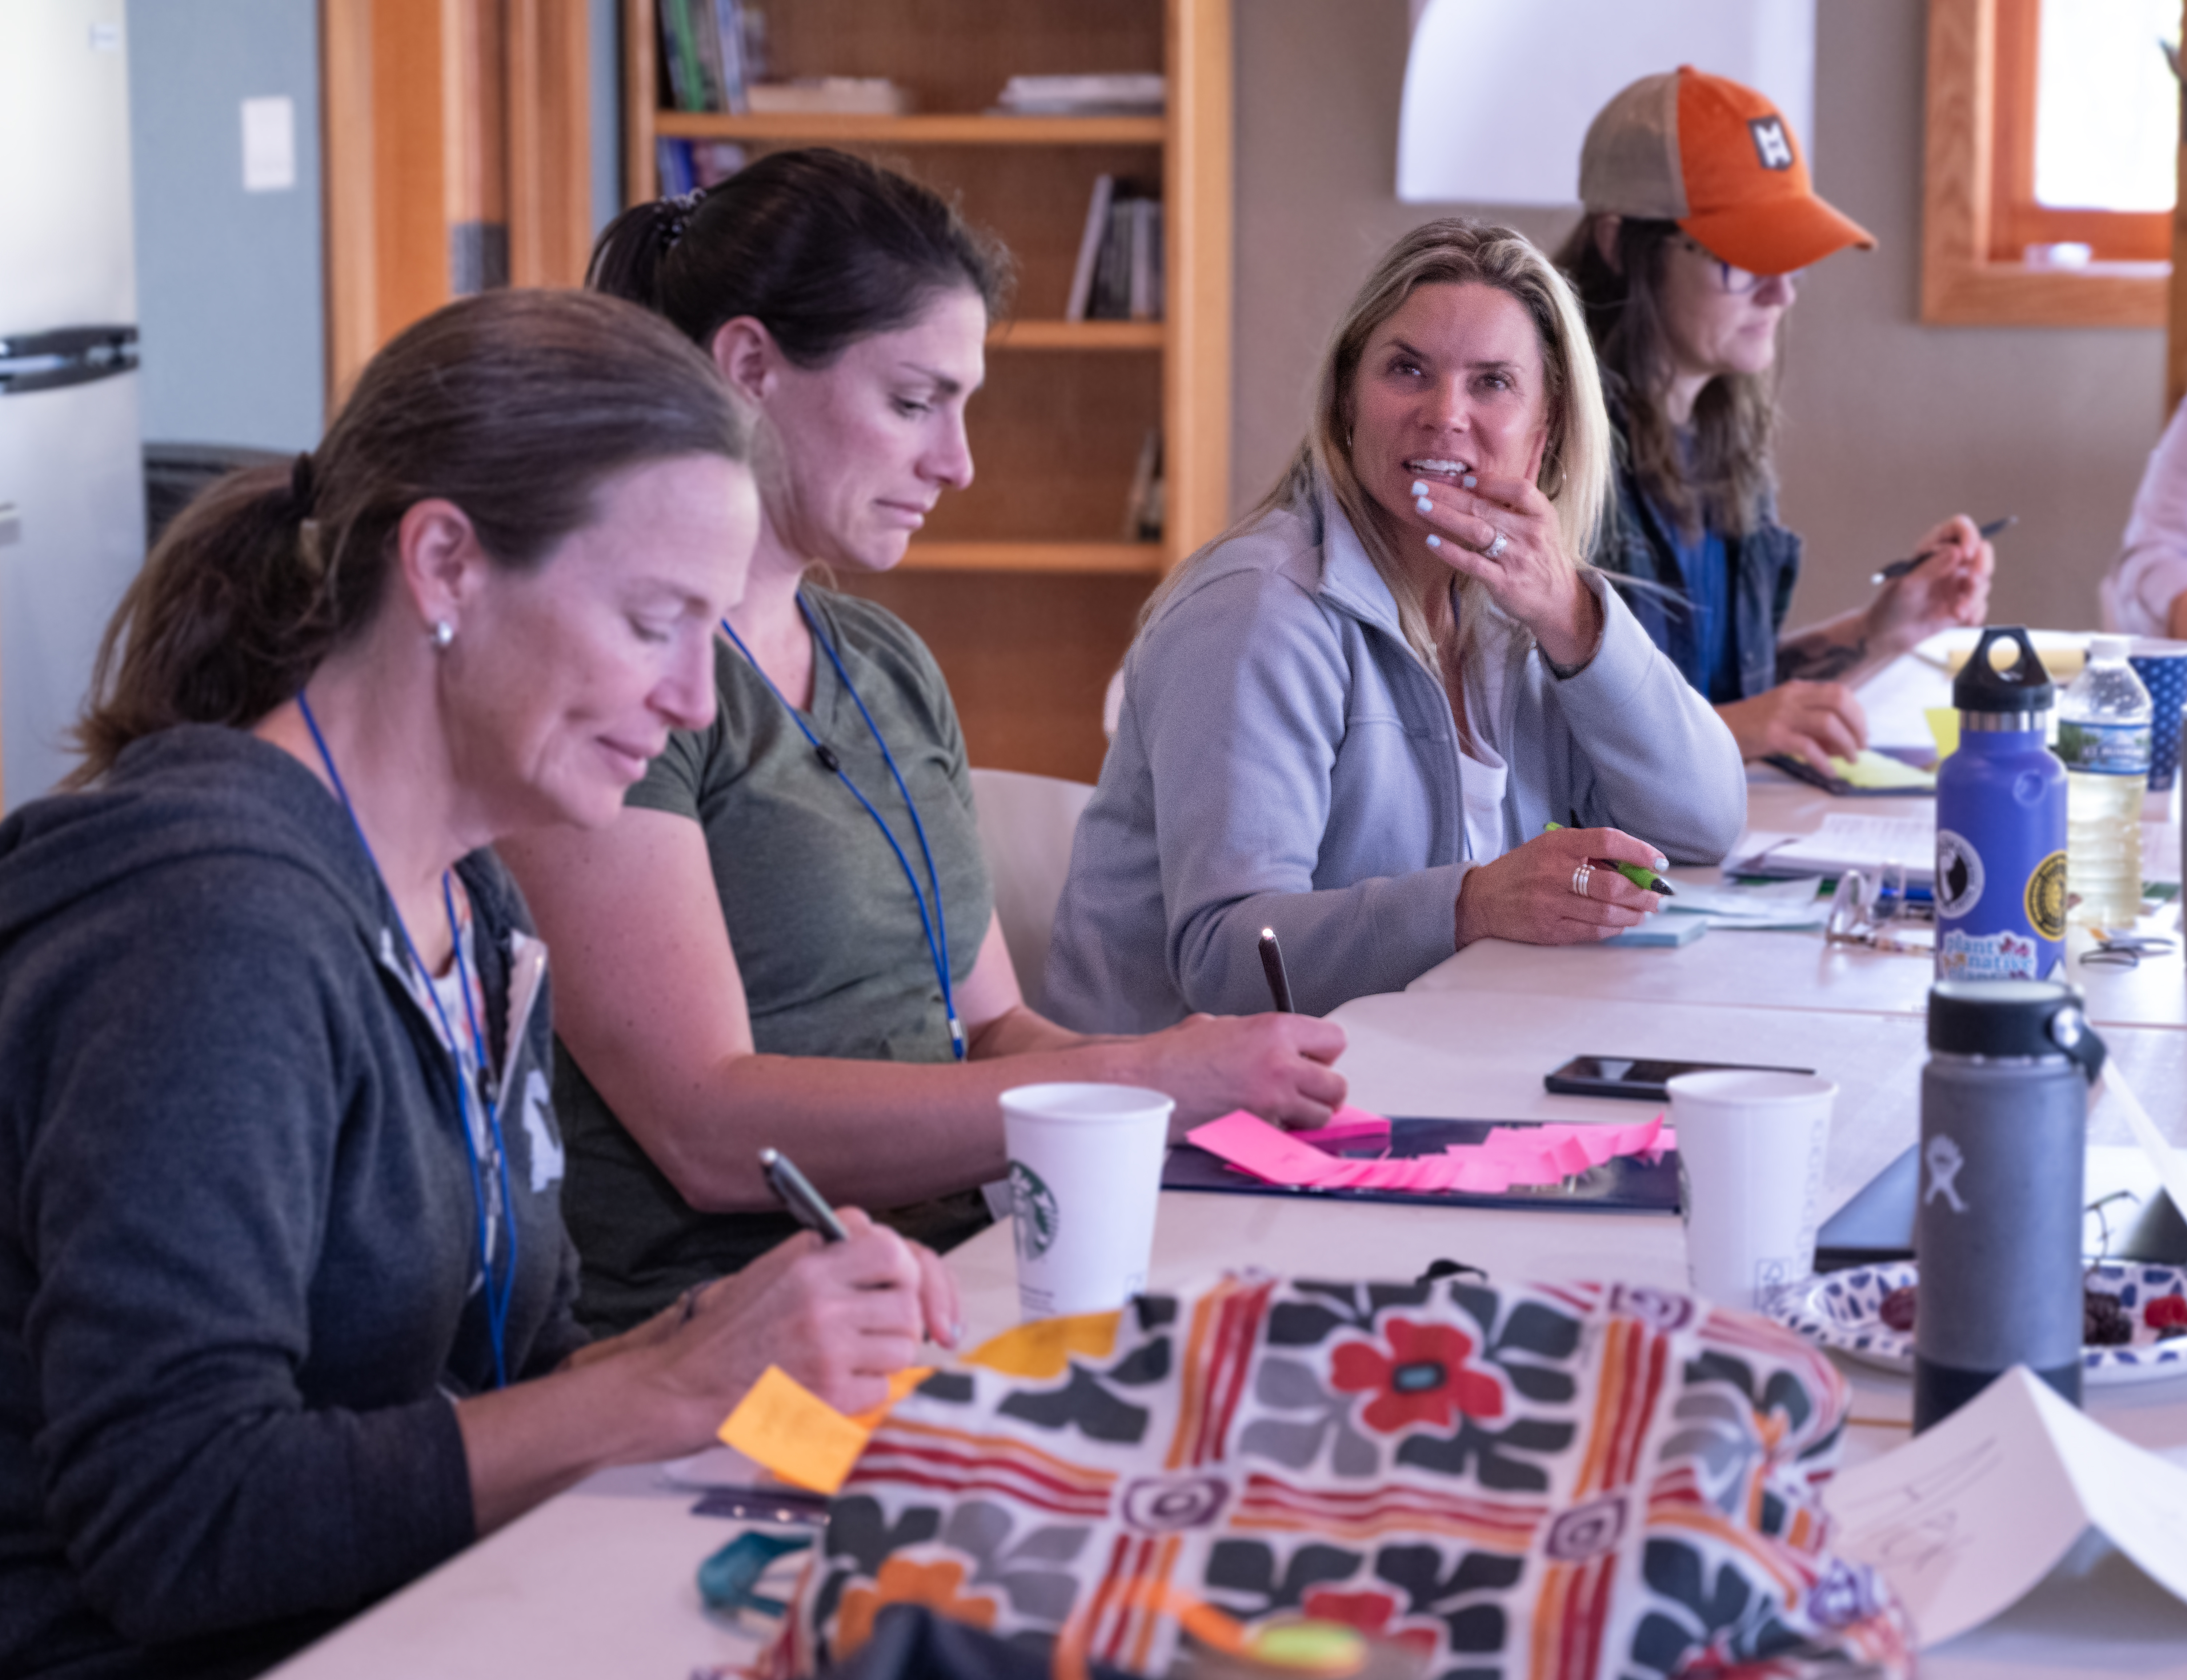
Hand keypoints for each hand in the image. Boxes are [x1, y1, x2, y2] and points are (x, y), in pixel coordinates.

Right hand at [649, 1209, 958, 1435]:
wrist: (686, 1385)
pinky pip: (881, 1387)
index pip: (890, 1250)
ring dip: (884, 1355)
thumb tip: (881, 1244)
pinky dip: (864, 1389)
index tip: (896, 1281)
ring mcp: (827, 1350)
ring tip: (851, 1355)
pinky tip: (832, 1383)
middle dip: (900, 1317)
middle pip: (906, 1303)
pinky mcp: (828, 1394)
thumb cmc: (728, 1330)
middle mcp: (821, 1303)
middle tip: (878, 1326)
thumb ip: (824, 1252)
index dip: (903, 1267)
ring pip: (902, 1347)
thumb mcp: (771, 1269)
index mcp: (807, 1264)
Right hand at [1134, 1011, 1347, 1134]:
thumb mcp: (1226, 1026)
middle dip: (1320, 1088)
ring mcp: (1271, 1103)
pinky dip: (1278, 1131)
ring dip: (1304, 1114)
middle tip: (1298, 1087)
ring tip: (1276, 1106)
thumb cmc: (1177, 1054)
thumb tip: (1288, 1051)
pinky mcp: (1258, 1132)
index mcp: (1275, 1030)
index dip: (1321, 1052)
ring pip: (1320, 1117)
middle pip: (1336, 1086)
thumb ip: (1265, 1036)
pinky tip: (1254, 1119)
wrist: (1146, 1082)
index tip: (1309, 1059)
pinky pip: (1289, 1135)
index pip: (1336, 1040)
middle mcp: (1281, 1065)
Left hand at [1408, 472, 1597, 666]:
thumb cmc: (1541, 556)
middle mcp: (1529, 534)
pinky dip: (1450, 551)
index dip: (1490, 482)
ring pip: (1475, 531)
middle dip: (1448, 494)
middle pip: (1484, 507)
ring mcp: (1515, 558)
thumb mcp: (1540, 525)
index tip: (1463, 479)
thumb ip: (1515, 505)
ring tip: (1420, 505)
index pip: (1518, 489)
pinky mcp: (1503, 581)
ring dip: (1445, 516)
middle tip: (1419, 485)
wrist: (1559, 599)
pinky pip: (1472, 563)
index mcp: (1541, 515)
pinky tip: (1430, 541)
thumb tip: (1474, 483)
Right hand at [1454, 825, 1663, 948]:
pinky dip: (1614, 928)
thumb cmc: (1522, 871)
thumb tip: (1635, 866)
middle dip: (1643, 892)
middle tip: (1656, 895)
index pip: (1607, 840)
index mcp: (1555, 845)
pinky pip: (1593, 931)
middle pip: (1613, 885)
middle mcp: (1553, 873)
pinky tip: (1621, 923)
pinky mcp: (1550, 930)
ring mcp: (1550, 904)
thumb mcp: (1549, 848)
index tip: (1657, 862)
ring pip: (1607, 912)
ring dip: (1634, 914)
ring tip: (1643, 911)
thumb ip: (1587, 852)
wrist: (1481, 900)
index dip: (1639, 851)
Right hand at [1717, 682, 1866, 771]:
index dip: (1857, 713)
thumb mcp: (1783, 715)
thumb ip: (1812, 723)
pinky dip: (1823, 761)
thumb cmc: (1751, 727)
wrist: (1713, 730)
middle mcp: (1792, 697)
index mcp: (1797, 690)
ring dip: (1846, 743)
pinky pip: (1808, 747)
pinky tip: (1828, 772)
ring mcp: (1782, 715)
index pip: (1839, 692)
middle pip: (1840, 701)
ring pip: (1828, 722)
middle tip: (1862, 746)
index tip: (1861, 733)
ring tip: (1850, 760)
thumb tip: (1843, 745)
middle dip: (1858, 724)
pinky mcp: (1773, 735)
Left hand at [1867, 514, 1993, 653]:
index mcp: (1932, 549)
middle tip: (1972, 583)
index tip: (1967, 553)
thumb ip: (1931, 568)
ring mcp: (1956, 583)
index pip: (1958, 528)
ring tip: (1958, 612)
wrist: (1887, 635)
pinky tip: (1961, 620)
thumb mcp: (1906, 585)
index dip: (1968, 535)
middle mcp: (1948, 563)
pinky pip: (1980, 605)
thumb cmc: (1889, 605)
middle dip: (1982, 566)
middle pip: (1981, 552)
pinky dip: (1975, 613)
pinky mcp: (1962, 603)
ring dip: (1974, 597)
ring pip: (1982, 581)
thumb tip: (1956, 551)